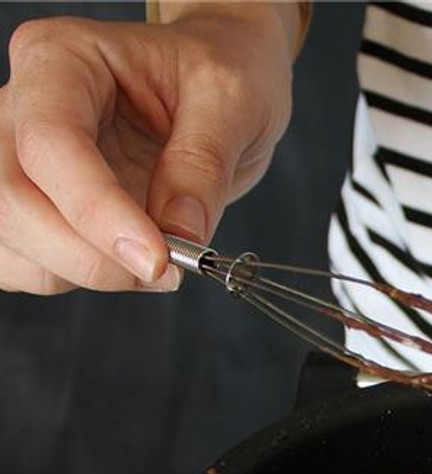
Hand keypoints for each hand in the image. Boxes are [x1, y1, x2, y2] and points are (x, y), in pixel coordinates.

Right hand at [0, 5, 296, 294]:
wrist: (211, 91)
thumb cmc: (214, 79)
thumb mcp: (231, 100)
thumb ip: (203, 165)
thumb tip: (179, 233)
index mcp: (61, 59)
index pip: (51, 143)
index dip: (96, 211)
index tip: (156, 258)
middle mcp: (21, 105)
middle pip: (11, 198)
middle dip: (87, 255)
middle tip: (161, 269)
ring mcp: (15, 157)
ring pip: (10, 238)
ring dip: (83, 271)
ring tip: (154, 260)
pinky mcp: (28, 205)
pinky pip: (20, 261)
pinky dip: (71, 277)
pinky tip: (121, 261)